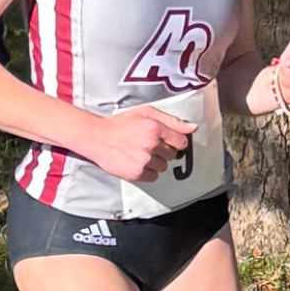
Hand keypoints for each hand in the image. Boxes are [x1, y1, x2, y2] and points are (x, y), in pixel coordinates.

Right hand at [79, 104, 195, 182]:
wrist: (96, 137)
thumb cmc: (120, 123)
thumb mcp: (145, 112)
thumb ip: (171, 120)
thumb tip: (193, 127)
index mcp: (155, 127)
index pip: (180, 141)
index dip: (175, 142)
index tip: (168, 142)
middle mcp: (150, 144)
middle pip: (172, 155)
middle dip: (164, 151)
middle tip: (149, 146)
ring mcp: (143, 160)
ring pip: (163, 167)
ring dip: (156, 163)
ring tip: (141, 154)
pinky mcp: (135, 173)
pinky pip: (153, 177)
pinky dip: (147, 173)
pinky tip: (137, 163)